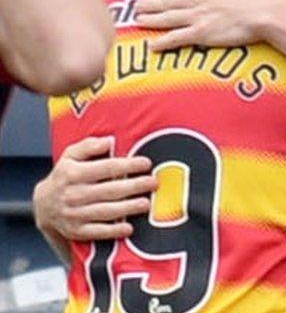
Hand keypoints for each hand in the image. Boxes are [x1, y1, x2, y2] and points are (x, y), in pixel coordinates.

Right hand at [33, 137, 157, 240]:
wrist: (43, 205)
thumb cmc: (65, 175)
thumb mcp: (70, 156)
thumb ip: (88, 146)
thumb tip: (109, 141)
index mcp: (72, 173)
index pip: (106, 168)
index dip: (128, 165)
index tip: (146, 163)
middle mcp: (73, 194)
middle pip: (109, 190)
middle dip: (134, 186)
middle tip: (153, 183)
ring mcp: (74, 214)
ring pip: (105, 211)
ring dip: (127, 208)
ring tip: (146, 204)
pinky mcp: (76, 231)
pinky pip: (97, 232)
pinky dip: (113, 231)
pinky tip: (129, 228)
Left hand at [135, 0, 276, 50]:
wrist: (267, 12)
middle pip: (169, 1)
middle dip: (151, 4)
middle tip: (137, 7)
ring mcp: (198, 16)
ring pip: (168, 18)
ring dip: (151, 20)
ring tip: (138, 21)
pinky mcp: (201, 33)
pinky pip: (177, 38)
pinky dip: (163, 42)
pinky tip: (152, 45)